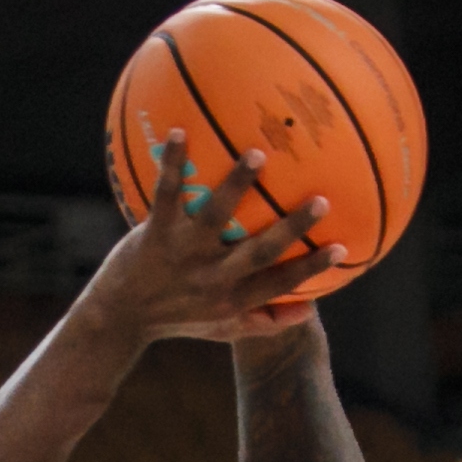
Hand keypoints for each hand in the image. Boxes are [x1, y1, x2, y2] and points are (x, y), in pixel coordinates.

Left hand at [84, 132, 341, 343]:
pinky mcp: (155, 235)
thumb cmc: (178, 317)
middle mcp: (211, 278)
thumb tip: (310, 310)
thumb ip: (264, 321)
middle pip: (258, 253)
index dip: (311, 268)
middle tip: (321, 200)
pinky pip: (166, 196)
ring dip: (236, 187)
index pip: (279, 283)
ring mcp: (183, 254)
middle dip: (290, 228)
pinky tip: (179, 132)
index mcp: (231, 298)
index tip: (343, 247)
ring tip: (257, 155)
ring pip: (214, 219)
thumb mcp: (222, 329)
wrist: (118, 317)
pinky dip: (172, 166)